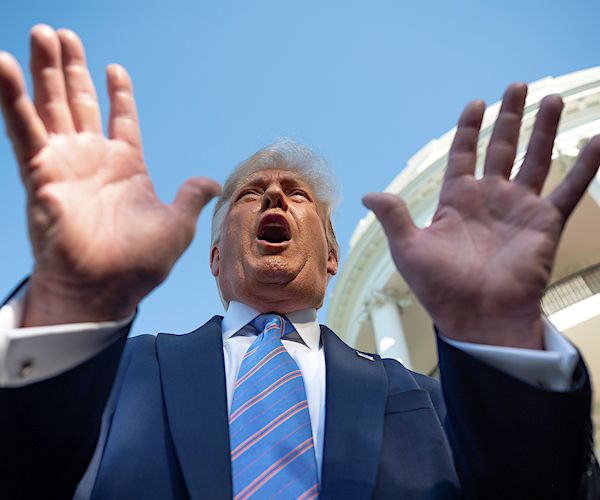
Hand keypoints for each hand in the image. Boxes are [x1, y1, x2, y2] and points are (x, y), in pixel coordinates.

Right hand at [0, 26, 220, 325]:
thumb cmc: (140, 264)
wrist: (104, 289)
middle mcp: (93, 160)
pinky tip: (5, 65)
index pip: (122, 119)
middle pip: (80, 102)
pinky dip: (13, 97)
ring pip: (52, 105)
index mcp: (127, 167)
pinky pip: (23, 128)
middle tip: (63, 34)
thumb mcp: (178, 226)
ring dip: (45, 70)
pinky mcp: (41, 173)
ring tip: (42, 33)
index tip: (115, 68)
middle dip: (71, 68)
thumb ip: (190, 197)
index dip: (119, 94)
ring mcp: (66, 163)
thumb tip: (212, 183)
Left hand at [363, 83, 599, 348]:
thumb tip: (368, 194)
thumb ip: (394, 217)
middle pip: (501, 148)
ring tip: (552, 98)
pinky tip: (598, 139)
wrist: (477, 317)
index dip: (469, 129)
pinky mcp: (545, 223)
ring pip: (535, 159)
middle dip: (509, 118)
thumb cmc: (441, 289)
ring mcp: (519, 209)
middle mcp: (490, 199)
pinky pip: (569, 189)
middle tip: (517, 86)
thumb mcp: (409, 249)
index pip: (464, 155)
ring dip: (544, 129)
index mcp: (457, 201)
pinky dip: (586, 165)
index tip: (476, 103)